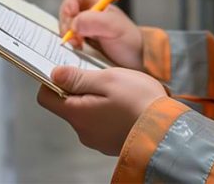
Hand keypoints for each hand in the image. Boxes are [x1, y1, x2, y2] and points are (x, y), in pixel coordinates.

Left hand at [36, 66, 166, 155]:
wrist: (167, 131)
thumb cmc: (139, 102)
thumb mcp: (108, 79)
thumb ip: (78, 77)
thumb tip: (54, 73)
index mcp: (77, 113)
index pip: (46, 97)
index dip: (52, 81)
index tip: (68, 70)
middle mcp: (82, 130)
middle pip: (67, 105)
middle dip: (79, 88)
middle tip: (101, 76)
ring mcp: (96, 139)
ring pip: (85, 114)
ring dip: (95, 100)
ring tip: (118, 91)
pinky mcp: (109, 143)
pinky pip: (100, 124)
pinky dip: (107, 112)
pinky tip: (125, 105)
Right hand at [58, 0, 143, 69]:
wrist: (139, 62)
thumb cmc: (131, 42)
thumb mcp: (115, 27)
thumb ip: (95, 21)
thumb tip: (74, 23)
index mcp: (99, 6)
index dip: (70, 4)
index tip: (71, 17)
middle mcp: (90, 16)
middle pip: (67, 12)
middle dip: (66, 24)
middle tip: (74, 38)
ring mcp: (86, 31)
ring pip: (67, 27)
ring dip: (67, 36)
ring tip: (77, 45)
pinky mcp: (84, 45)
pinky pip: (70, 42)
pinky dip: (70, 45)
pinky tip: (78, 50)